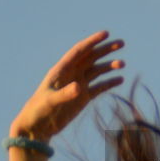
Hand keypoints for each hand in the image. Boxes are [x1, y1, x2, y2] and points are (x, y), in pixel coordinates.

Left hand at [9, 30, 124, 139]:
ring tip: (122, 64)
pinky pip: (99, 87)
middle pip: (91, 57)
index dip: (92, 41)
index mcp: (61, 70)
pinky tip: (120, 79)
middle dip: (106, 50)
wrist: (37, 126)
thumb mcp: (51, 101)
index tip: (106, 34)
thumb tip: (80, 87)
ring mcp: (78, 85)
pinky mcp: (83, 98)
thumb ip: (65, 94)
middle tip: (121, 43)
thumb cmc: (39, 111)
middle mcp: (71, 74)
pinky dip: (109, 82)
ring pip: (97, 71)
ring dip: (109, 66)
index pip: (79, 51)